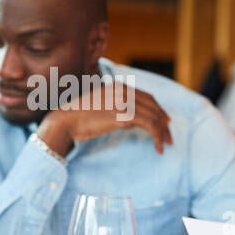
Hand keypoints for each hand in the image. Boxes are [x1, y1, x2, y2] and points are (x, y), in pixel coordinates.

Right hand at [37, 80, 172, 155]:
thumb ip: (117, 108)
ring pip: (155, 116)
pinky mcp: (124, 115)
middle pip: (154, 106)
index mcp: (119, 86)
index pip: (148, 97)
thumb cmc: (79, 117)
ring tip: (165, 145)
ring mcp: (124, 102)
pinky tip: (158, 148)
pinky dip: (157, 137)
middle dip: (164, 123)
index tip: (166, 122)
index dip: (159, 110)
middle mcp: (124, 91)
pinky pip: (150, 125)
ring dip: (163, 133)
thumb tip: (131, 121)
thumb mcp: (101, 106)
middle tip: (169, 137)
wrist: (65, 120)